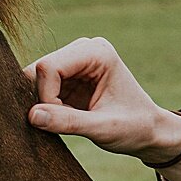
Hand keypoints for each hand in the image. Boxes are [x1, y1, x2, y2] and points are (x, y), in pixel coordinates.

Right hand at [26, 37, 180, 173]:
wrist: (149, 131)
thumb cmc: (134, 127)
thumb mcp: (102, 128)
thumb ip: (68, 122)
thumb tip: (31, 115)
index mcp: (98, 53)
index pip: (49, 66)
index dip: (45, 96)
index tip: (60, 120)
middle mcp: (84, 50)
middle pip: (39, 70)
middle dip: (41, 99)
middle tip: (59, 123)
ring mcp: (75, 61)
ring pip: (35, 79)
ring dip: (42, 103)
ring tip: (64, 122)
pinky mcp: (68, 76)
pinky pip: (40, 88)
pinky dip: (45, 106)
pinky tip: (63, 119)